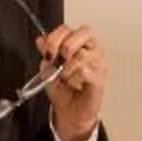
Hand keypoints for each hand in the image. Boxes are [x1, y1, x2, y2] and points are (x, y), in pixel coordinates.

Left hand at [37, 23, 107, 140]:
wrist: (69, 112)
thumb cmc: (63, 90)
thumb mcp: (48, 69)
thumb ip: (46, 53)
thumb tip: (40, 40)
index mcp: (80, 43)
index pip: (68, 28)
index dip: (55, 37)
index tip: (47, 52)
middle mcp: (93, 49)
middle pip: (83, 32)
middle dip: (65, 47)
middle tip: (57, 61)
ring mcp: (99, 62)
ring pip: (83, 54)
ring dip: (67, 68)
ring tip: (66, 77)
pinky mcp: (101, 77)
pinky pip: (85, 71)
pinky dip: (74, 79)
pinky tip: (74, 84)